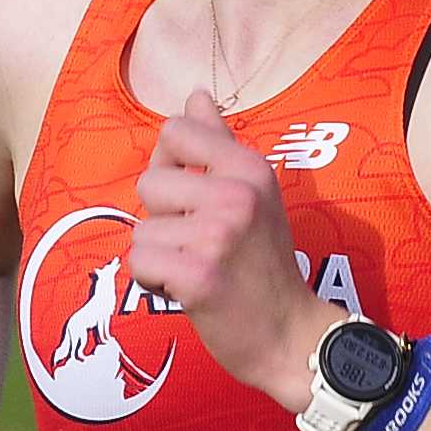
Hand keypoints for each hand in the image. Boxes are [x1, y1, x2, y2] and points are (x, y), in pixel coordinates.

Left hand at [129, 93, 337, 406]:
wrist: (289, 334)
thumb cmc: (264, 263)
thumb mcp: (254, 192)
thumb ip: (219, 143)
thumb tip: (195, 95)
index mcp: (250, 167)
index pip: (175, 131)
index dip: (168, 164)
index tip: (189, 195)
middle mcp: (236, 194)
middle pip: (149, 183)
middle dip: (162, 219)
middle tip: (199, 243)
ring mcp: (218, 234)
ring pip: (142, 229)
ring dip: (160, 255)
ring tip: (197, 268)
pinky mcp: (198, 275)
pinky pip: (140, 263)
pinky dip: (154, 282)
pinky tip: (186, 289)